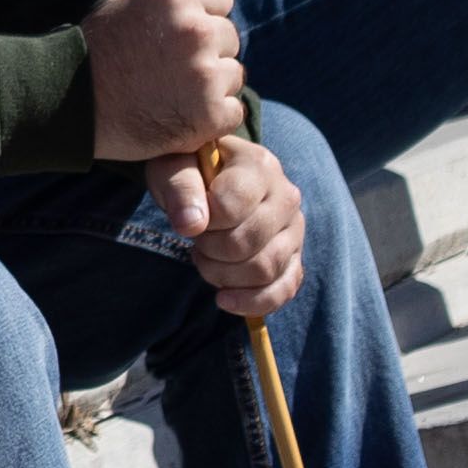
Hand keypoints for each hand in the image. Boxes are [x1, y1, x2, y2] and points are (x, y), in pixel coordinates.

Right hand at [85, 0, 248, 160]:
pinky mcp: (209, 114)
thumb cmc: (96, 51)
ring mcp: (205, 74)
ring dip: (211, 86)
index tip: (187, 34)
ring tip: (173, 94)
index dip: (205, 16)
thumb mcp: (125, 3)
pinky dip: (213, 118)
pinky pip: (233, 111)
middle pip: (229, 38)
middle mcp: (196, 31)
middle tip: (174, 69)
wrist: (70, 103)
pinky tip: (183, 116)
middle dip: (208, 52)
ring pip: (232, 75)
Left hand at [147, 138, 307, 319]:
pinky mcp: (294, 257)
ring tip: (206, 259)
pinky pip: (284, 289)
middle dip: (209, 252)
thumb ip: (179, 186)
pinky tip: (224, 299)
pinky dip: (252, 301)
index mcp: (259, 166)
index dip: (203, 221)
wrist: (210, 179)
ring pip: (265, 269)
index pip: (231, 206)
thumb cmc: (190, 170)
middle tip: (195, 242)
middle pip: (247, 242)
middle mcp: (286, 196)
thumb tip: (191, 225)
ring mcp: (295, 229)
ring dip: (224, 276)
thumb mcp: (172, 165)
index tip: (191, 216)